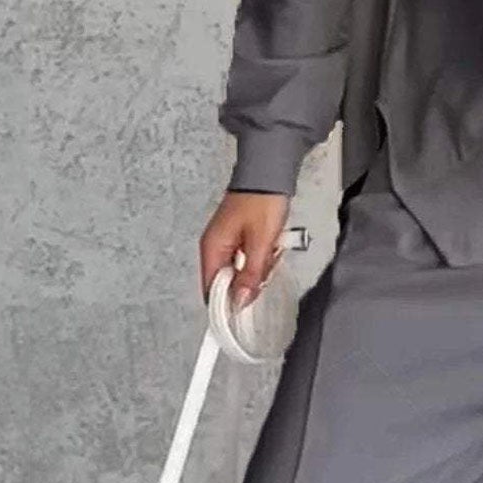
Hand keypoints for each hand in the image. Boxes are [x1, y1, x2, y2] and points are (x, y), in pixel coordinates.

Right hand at [200, 192, 290, 308]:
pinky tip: (271, 246)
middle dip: (249, 281)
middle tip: (266, 265)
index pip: (210, 289)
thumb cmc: (262, 201)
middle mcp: (214, 247)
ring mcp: (226, 242)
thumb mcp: (260, 243)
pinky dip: (261, 258)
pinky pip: (248, 259)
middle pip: (227, 283)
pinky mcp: (238, 237)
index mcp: (212, 248)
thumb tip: (240, 301)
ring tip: (270, 249)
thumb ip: (250, 274)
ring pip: (240, 272)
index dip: (227, 303)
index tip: (245, 309)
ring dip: (258, 268)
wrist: (269, 174)